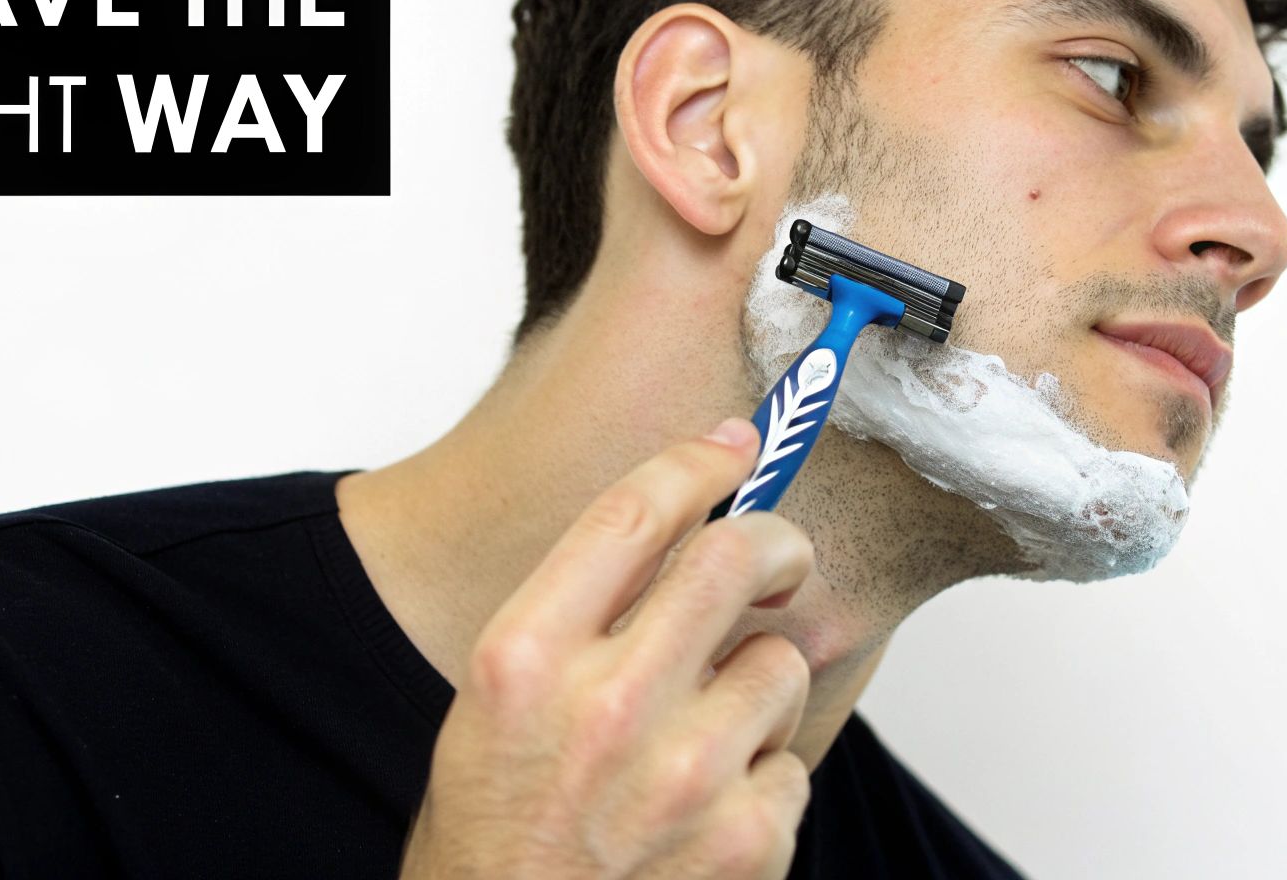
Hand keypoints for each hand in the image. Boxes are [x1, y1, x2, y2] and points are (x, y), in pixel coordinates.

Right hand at [399, 418, 815, 878]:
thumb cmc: (496, 837)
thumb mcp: (495, 706)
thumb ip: (578, 614)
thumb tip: (684, 523)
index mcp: (524, 659)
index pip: (632, 516)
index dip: (695, 464)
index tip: (732, 446)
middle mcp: (605, 706)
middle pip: (734, 558)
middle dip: (773, 540)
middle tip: (776, 555)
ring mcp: (684, 776)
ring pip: (779, 661)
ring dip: (757, 682)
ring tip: (705, 735)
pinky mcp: (745, 839)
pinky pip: (791, 758)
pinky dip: (762, 774)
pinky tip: (707, 811)